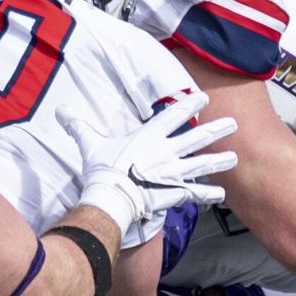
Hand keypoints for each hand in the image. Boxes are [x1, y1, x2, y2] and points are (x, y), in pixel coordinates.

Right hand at [58, 92, 235, 234]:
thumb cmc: (102, 171)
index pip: (173, 115)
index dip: (189, 105)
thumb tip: (61, 113)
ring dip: (219, 162)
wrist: (111, 198)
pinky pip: (194, 193)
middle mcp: (166, 152)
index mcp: (149, 137)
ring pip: (201, 165)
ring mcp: (172, 173)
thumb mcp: (91, 144)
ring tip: (234, 158)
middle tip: (232, 124)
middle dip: (216, 130)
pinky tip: (221, 194)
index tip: (203, 97)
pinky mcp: (173, 192)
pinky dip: (208, 194)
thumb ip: (80, 127)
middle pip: (197, 138)